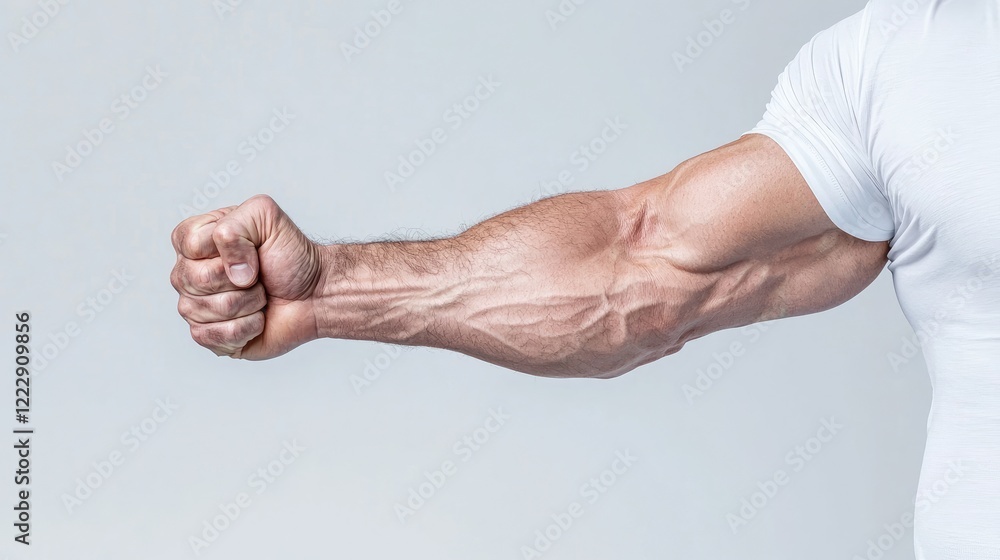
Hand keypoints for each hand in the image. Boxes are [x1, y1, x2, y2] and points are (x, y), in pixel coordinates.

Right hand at [170, 195, 324, 359]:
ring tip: (260, 296)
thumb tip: (231, 270)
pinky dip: (246, 328)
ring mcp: (196, 306)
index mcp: (197, 240)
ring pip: (202, 309)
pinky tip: (257, 319)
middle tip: (258, 276)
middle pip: (194, 279)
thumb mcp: (265, 216)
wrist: (316, 293)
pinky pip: (211, 336)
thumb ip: (235, 225)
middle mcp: (189, 273)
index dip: (227, 250)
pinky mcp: (210, 336)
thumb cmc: (291, 256)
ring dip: (247, 304)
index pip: (189, 244)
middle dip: (241, 280)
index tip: (253, 249)